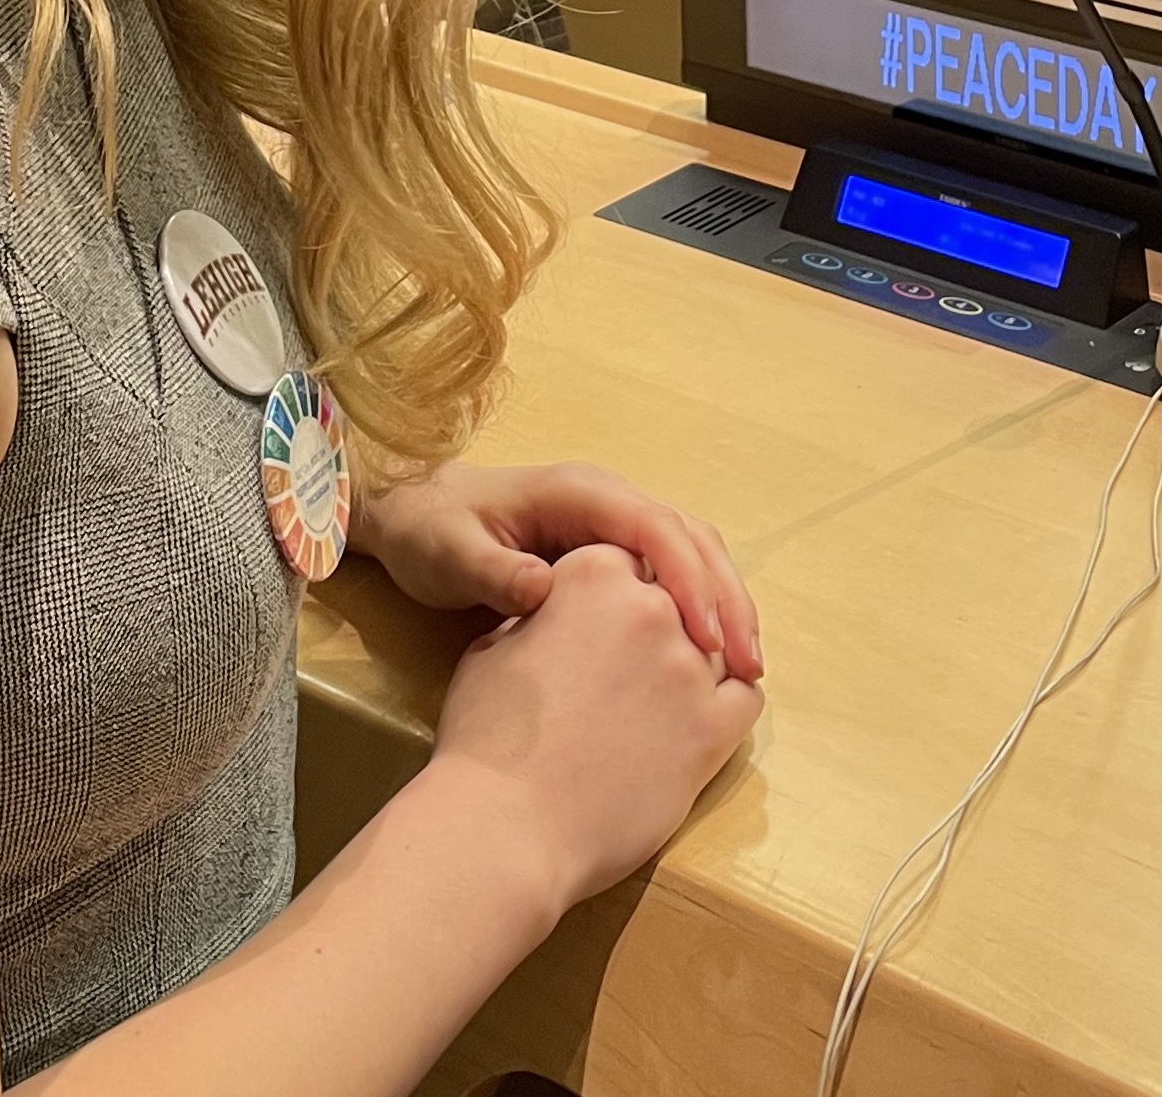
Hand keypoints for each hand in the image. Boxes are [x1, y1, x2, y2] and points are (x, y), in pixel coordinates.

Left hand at [356, 461, 762, 681]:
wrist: (411, 517)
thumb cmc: (430, 533)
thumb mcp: (449, 554)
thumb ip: (494, 571)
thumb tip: (544, 588)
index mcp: (579, 493)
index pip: (655, 528)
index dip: (689, 581)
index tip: (707, 640)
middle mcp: (608, 500)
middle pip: (692, 538)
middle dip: (726, 597)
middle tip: (750, 663)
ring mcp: (614, 523)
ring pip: (693, 554)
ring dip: (724, 604)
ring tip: (747, 667)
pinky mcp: (613, 551)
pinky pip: (673, 573)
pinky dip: (701, 609)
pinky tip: (710, 658)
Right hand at [426, 543, 762, 916]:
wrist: (506, 824)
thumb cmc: (484, 739)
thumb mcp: (491, 647)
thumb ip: (537, 615)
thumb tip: (551, 610)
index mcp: (593, 575)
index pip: (631, 561)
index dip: (620, 591)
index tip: (606, 623)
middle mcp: (651, 607)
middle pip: (679, 600)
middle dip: (660, 628)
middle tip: (634, 670)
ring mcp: (687, 667)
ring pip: (719, 646)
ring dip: (696, 664)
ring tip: (663, 701)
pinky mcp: (712, 728)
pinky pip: (746, 698)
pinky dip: (730, 702)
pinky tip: (703, 718)